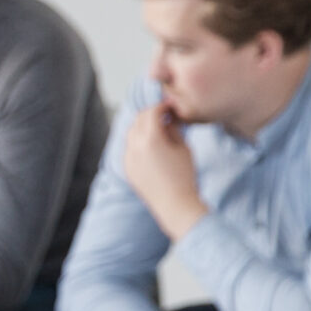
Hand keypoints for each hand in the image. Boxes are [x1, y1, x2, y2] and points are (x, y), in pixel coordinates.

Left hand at [124, 104, 207, 239]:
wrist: (175, 204)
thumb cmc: (184, 176)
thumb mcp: (183, 148)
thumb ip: (172, 128)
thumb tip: (166, 118)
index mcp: (149, 139)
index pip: (151, 112)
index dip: (161, 106)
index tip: (170, 106)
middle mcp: (134, 147)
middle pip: (138, 120)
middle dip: (150, 114)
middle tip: (164, 114)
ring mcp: (128, 158)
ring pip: (131, 133)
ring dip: (142, 127)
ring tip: (158, 129)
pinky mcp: (127, 168)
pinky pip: (129, 148)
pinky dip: (137, 141)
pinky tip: (151, 146)